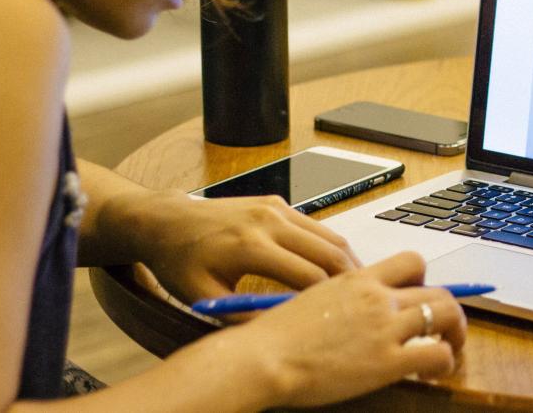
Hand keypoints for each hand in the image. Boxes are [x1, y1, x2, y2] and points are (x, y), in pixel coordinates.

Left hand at [127, 191, 361, 303]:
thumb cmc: (181, 261)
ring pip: (329, 236)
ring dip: (346, 261)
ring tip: (355, 287)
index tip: (338, 318)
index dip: (328, 301)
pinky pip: (315, 226)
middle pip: (329, 252)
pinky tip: (333, 267)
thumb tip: (282, 330)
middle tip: (364, 302)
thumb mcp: (205, 297)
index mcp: (250, 246)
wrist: (168, 221)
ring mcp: (275, 207)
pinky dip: (330, 247)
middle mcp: (268, 221)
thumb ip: (244, 315)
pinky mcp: (277, 202)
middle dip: (350, 279)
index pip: (308, 276)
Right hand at [232, 251, 467, 407]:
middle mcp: (377, 297)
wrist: (262, 357)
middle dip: (448, 310)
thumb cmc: (274, 336)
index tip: (421, 296)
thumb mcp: (312, 299)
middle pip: (437, 290)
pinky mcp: (387, 361)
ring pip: (447, 315)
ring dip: (456, 333)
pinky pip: (438, 354)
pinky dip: (445, 362)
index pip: (411, 261)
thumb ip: (341, 298)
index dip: (425, 279)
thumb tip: (351, 310)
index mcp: (358, 279)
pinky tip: (432, 374)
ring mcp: (385, 327)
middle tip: (444, 329)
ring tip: (449, 349)